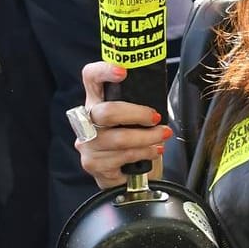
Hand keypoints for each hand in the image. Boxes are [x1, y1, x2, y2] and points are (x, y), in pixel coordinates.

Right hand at [75, 62, 169, 187]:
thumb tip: (157, 91)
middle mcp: (86, 122)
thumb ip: (136, 102)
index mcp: (96, 101)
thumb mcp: (132, 118)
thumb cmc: (131, 140)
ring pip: (119, 138)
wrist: (126, 176)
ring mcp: (87, 144)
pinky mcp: (93, 164)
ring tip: (162, 136)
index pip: (90, 78)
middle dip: (137, 115)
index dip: (103, 71)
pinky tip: (152, 152)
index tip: (122, 71)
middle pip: (106, 112)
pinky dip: (143, 153)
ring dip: (147, 138)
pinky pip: (122, 157)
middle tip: (156, 118)